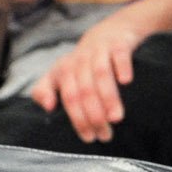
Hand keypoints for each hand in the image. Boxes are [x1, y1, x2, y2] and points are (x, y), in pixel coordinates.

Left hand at [28, 19, 140, 141]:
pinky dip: (122, 67)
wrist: (109, 33)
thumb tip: (47, 107)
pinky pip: (119, 55)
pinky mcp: (118, 44)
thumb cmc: (85, 62)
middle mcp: (80, 60)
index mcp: (64, 70)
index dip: (78, 119)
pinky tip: (126, 82)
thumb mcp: (60, 74)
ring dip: (108, 97)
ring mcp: (99, 51)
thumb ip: (45, 90)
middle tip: (106, 135)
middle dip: (95, 115)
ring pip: (101, 75)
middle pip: (85, 90)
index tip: (90, 138)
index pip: (69, 98)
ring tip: (117, 118)